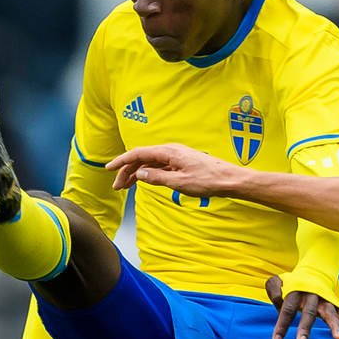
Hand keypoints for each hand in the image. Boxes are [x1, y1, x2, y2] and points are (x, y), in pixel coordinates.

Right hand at [107, 144, 237, 195]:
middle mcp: (171, 151)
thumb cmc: (208, 181)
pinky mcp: (181, 163)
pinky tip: (143, 181)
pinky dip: (148, 174)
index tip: (108, 168)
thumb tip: (139, 174)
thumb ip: (157, 178)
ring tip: (125, 186)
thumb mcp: (179, 183)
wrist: (230, 180)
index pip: (138, 154)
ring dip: (136, 174)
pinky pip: (159, 167)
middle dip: (126, 171)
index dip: (121, 161)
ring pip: (150, 163)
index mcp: (168, 152)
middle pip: (142, 159)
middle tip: (117, 186)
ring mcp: (176, 157)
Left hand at [266, 273, 338, 338]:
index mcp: (295, 292)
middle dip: (305, 329)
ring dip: (335, 326)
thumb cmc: (292, 284)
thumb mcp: (278, 282)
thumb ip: (274, 290)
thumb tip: (278, 301)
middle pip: (309, 313)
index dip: (282, 326)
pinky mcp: (336, 304)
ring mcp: (326, 300)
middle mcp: (312, 296)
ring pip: (330, 313)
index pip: (287, 310)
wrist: (314, 271)